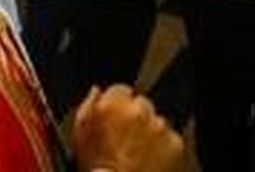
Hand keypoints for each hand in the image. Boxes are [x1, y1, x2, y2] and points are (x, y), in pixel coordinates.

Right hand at [69, 84, 184, 171]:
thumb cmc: (97, 169)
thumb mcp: (79, 136)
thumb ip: (88, 106)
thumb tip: (97, 91)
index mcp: (113, 106)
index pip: (121, 90)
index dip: (118, 106)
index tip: (116, 119)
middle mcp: (138, 111)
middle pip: (141, 104)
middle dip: (136, 118)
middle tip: (127, 141)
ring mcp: (159, 126)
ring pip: (158, 122)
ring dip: (151, 133)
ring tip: (138, 155)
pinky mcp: (174, 143)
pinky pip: (171, 140)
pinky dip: (164, 149)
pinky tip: (150, 162)